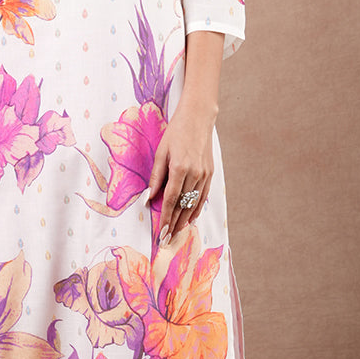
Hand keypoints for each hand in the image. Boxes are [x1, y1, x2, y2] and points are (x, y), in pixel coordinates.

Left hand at [147, 98, 215, 244]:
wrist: (198, 118)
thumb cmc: (176, 132)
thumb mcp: (161, 152)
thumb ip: (156, 176)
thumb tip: (149, 198)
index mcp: (180, 168)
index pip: (172, 200)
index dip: (166, 218)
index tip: (161, 232)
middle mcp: (195, 174)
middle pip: (183, 206)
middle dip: (175, 225)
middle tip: (167, 240)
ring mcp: (205, 175)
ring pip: (194, 204)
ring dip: (185, 220)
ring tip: (177, 234)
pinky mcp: (210, 173)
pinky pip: (203, 196)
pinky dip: (197, 209)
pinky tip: (191, 219)